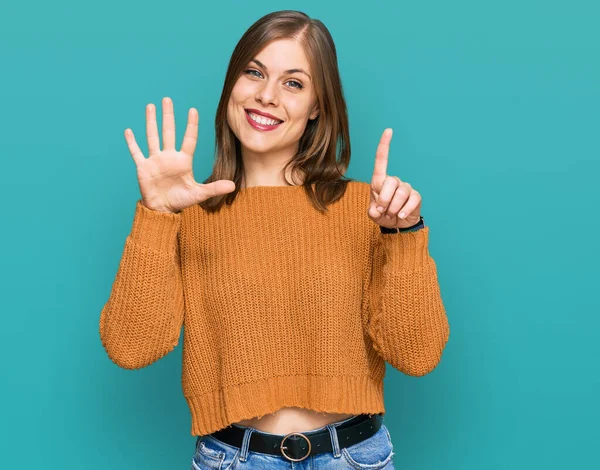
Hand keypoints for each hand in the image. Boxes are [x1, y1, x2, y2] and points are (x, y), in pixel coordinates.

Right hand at [124, 97, 235, 212]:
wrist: (163, 209)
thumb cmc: (181, 200)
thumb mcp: (199, 194)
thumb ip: (214, 188)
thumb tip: (233, 186)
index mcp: (183, 161)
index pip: (188, 139)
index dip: (191, 125)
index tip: (193, 110)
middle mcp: (169, 157)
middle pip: (168, 132)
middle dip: (168, 116)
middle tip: (167, 99)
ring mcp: (155, 160)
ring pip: (152, 137)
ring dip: (151, 122)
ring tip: (150, 106)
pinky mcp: (143, 167)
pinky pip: (136, 153)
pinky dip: (132, 143)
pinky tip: (128, 131)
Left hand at [367, 128, 421, 228]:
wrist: (397, 225)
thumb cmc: (383, 215)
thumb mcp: (373, 214)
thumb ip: (372, 211)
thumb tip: (377, 209)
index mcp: (380, 181)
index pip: (381, 161)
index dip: (384, 145)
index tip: (388, 131)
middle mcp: (394, 181)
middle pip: (390, 182)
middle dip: (384, 200)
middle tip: (382, 211)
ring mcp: (406, 188)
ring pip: (400, 193)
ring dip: (393, 208)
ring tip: (391, 214)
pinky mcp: (416, 197)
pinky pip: (412, 201)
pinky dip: (404, 210)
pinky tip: (401, 215)